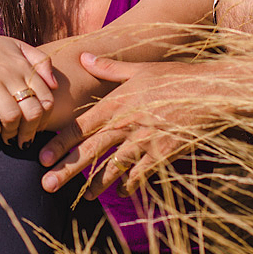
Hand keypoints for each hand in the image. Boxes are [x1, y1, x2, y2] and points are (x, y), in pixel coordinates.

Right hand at [0, 23, 57, 145]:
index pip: (46, 98)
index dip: (44, 118)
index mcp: (22, 63)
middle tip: (23, 140)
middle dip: (30, 131)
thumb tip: (54, 85)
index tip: (36, 127)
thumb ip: (39, 61)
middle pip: (32, 111)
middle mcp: (8, 72)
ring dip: (11, 133)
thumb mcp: (14, 45)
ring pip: (11, 117)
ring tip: (7, 137)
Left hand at [39, 53, 218, 197]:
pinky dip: (131, 183)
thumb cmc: (174, 78)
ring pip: (113, 166)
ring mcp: (145, 140)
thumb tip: (83, 57)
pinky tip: (124, 191)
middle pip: (91, 150)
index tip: (42, 156)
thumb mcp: (139, 69)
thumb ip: (108, 68)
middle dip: (67, 169)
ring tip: (83, 196)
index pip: (81, 126)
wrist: (210, 91)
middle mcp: (127, 123)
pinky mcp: (164, 153)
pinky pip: (142, 173)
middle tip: (46, 185)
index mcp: (117, 103)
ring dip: (96, 183)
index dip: (60, 142)